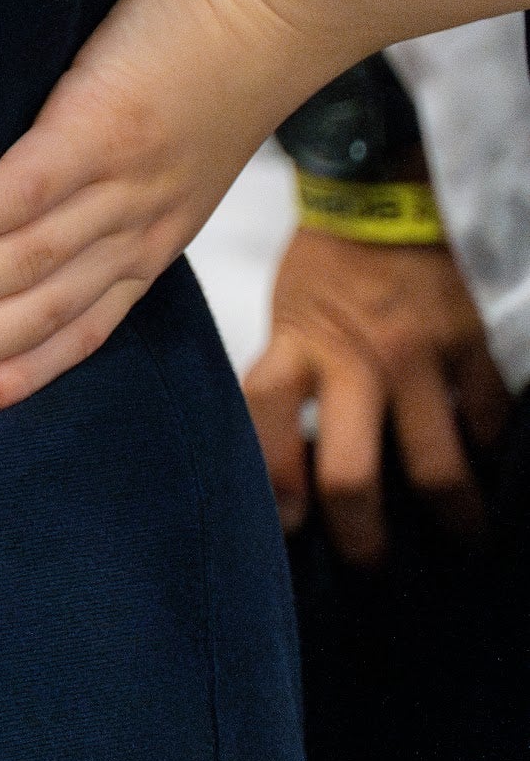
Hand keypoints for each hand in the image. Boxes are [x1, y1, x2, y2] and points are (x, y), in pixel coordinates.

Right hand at [0, 0, 337, 420]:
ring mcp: (122, 186)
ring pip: (20, 266)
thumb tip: (8, 206)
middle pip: (31, 317)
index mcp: (148, 244)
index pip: (73, 335)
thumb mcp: (168, 152)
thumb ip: (100, 188)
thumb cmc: (218, 58)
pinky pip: (22, 190)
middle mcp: (136, 235)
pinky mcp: (104, 127)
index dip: (5, 377)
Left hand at [244, 227, 509, 563]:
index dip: (273, 483)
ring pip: (437, 465)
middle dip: (361, 535)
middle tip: (371, 567)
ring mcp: (421, 358)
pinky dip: (492, 453)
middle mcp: (357, 361)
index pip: (268, 425)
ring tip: (458, 543)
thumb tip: (296, 459)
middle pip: (353, 475)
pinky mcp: (472, 347)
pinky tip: (490, 472)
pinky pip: (490, 420)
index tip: (287, 525)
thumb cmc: (326, 266)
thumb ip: (292, 378)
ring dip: (449, 517)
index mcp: (298, 347)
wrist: (384, 193)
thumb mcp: (286, 315)